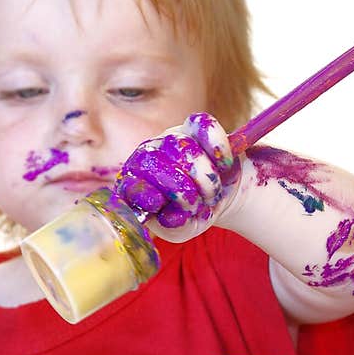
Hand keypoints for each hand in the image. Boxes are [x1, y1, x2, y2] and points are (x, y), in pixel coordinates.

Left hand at [115, 112, 241, 241]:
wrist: (219, 197)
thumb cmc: (193, 214)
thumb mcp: (183, 228)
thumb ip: (172, 226)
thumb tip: (168, 216)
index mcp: (135, 183)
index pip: (130, 183)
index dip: (144, 193)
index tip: (159, 204)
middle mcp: (148, 155)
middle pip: (156, 164)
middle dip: (183, 190)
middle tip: (199, 204)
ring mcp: (170, 137)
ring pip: (184, 148)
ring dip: (206, 178)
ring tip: (211, 194)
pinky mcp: (194, 126)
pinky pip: (204, 126)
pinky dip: (218, 147)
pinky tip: (224, 165)